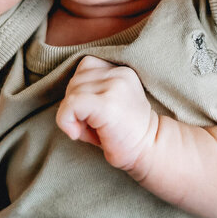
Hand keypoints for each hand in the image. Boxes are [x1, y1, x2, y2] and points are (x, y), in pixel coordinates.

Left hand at [56, 55, 158, 177]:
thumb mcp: (109, 103)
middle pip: (75, 80)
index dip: (81, 91)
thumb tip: (66, 100)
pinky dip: (66, 120)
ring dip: (72, 115)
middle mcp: (118, 73)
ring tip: (90, 130)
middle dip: (75, 104)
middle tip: (89, 126)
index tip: (92, 113)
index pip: (85, 67)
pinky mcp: (107, 103)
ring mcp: (114, 86)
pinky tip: (77, 134)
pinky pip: (71, 104)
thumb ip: (89, 92)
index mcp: (121, 71)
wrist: (150, 150)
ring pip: (71, 92)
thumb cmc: (125, 134)